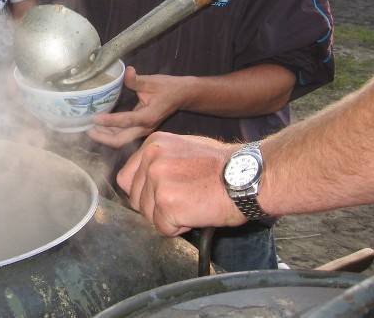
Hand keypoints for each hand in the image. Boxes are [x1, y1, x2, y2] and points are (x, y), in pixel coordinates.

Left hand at [87, 66, 187, 146]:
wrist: (183, 95)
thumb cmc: (168, 88)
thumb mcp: (153, 81)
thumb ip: (137, 80)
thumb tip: (127, 71)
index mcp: (149, 116)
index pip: (126, 121)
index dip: (109, 121)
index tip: (94, 118)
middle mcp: (145, 127)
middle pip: (121, 140)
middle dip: (102, 137)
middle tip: (87, 128)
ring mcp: (143, 130)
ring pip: (121, 139)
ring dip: (105, 136)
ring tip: (89, 128)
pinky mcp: (141, 128)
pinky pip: (124, 135)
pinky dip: (111, 132)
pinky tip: (100, 126)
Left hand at [116, 132, 244, 235]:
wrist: (246, 176)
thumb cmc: (224, 165)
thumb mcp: (184, 148)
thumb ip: (160, 161)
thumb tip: (144, 180)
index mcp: (153, 145)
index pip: (126, 179)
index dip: (143, 193)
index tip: (160, 196)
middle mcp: (150, 160)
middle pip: (135, 200)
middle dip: (156, 208)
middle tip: (184, 201)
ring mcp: (157, 181)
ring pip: (148, 216)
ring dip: (168, 218)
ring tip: (193, 204)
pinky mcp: (167, 203)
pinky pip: (163, 228)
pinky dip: (179, 228)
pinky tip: (196, 212)